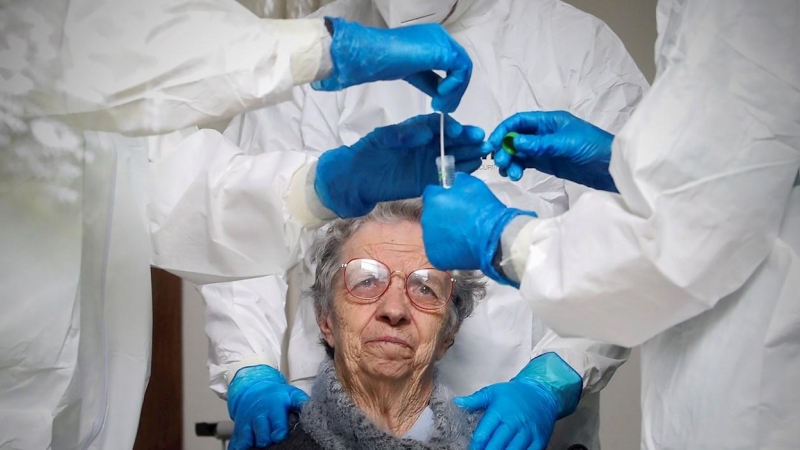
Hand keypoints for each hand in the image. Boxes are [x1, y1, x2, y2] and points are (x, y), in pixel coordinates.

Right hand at [227, 365, 308, 449]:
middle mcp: (258, 416)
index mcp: (273, 407)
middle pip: (261, 435)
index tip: (279, 436)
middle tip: (270, 441)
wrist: (253, 389)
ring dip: (252, 445)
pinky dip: (239, 447)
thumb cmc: (276, 395)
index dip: (279, 430)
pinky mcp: (238, 431)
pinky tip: (245, 448)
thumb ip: (301, 401)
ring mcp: (246, 424)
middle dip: (266, 440)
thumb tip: (312, 407)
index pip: (276, 421)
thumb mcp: (291, 394)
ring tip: (259, 445)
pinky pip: (235, 443)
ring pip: (246, 440)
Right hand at [312, 17, 471, 112]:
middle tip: (444, 109)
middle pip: (461, 66)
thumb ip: (430, 81)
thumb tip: (440, 96)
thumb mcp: (414, 73)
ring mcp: (442, 41)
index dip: (450, 86)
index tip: (440, 104)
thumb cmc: (384, 61)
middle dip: (455, 91)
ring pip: (464, 69)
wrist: (374, 55)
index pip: (452, 64)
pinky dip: (453, 86)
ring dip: (455, 92)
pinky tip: (439, 95)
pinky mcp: (443, 50)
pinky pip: (461, 70)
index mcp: (433, 40)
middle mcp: (440, 37)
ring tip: (441, 106)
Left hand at [315, 113, 483, 217]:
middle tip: (482, 140)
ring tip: (483, 153)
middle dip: (467, 139)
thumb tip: (425, 133)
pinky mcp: (428, 179)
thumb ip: (402, 134)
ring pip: (453, 155)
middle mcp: (426, 144)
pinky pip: (447, 174)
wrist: (356, 179)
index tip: (459, 131)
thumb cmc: (367, 153)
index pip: (438, 125)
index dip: (450, 127)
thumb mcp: (381, 138)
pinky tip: (473, 168)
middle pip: (451, 139)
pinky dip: (460, 171)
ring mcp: (429, 161)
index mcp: (416, 129)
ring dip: (469, 154)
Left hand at [421, 173, 534, 282]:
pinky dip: (447, 250)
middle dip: (442, 216)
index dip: (442, 197)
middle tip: (460, 220)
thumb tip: (452, 183)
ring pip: (433, 233)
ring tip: (462, 235)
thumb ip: (457, 181)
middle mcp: (426, 219)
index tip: (452, 202)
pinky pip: (438, 250)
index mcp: (433, 200)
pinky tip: (460, 247)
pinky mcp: (434, 256)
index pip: (430, 194)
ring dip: (443, 233)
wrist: (494, 238)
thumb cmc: (485, 209)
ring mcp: (429, 240)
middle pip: (431, 215)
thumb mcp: (472, 184)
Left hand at [456, 353, 582, 449]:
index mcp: (500, 411)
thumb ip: (474, 400)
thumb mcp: (492, 392)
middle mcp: (515, 422)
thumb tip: (457, 402)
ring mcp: (528, 433)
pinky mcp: (539, 440)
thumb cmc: (514, 394)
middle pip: (498, 445)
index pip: (485, 432)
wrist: (542, 393)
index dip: (476, 445)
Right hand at [484, 111, 616, 190]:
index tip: (492, 145)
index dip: (503, 131)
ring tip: (510, 175)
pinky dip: (517, 168)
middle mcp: (543, 133)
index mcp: (549, 121)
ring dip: (510, 161)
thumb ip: (541, 144)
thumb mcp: (567, 144)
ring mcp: (544, 149)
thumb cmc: (593, 148)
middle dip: (505, 149)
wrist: (612, 168)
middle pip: (515, 137)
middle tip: (501, 164)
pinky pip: (526, 163)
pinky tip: (514, 176)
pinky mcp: (547, 163)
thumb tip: (515, 142)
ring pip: (518, 152)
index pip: (519, 122)